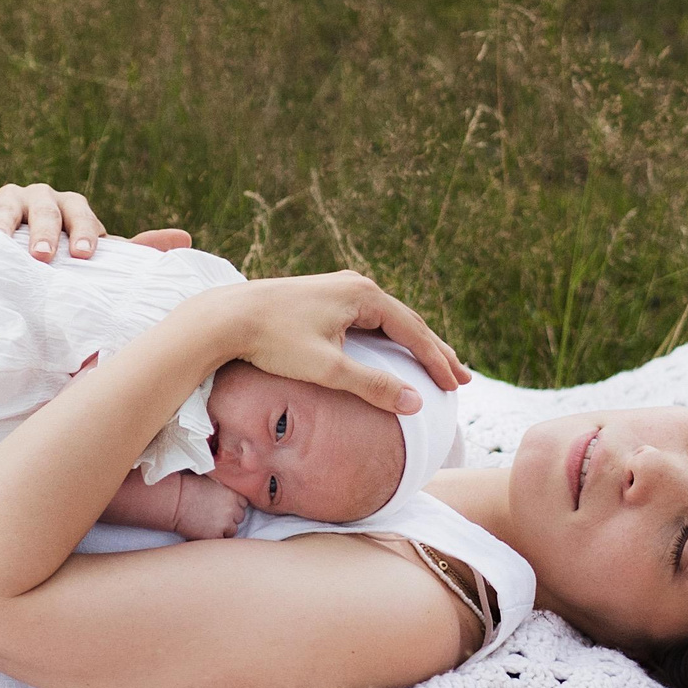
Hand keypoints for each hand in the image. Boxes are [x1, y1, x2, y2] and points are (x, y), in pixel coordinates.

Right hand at [0, 183, 188, 259]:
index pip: (82, 213)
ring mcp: (11, 200)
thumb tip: (186, 239)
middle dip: (44, 230)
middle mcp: (43, 198)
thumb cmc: (67, 254)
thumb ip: (136, 251)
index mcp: (72, 207)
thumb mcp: (98, 254)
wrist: (25, 247)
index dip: (84, 231)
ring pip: (8, 202)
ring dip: (4, 221)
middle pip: (45, 207)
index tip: (84, 256)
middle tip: (42, 256)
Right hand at [168, 474, 249, 539]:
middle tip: (217, 516)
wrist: (174, 501)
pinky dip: (215, 537)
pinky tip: (206, 531)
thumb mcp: (211, 481)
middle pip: (240, 517)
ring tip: (211, 525)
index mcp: (232, 495)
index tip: (225, 507)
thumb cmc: (187, 487)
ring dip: (224, 529)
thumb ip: (223, 488)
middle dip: (230, 517)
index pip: (243, 503)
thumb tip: (226, 492)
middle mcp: (231, 510)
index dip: (234, 505)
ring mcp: (224, 524)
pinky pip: (221, 540)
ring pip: (232, 530)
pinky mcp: (214, 536)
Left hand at [208, 272, 468, 413]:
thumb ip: (373, 386)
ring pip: (387, 320)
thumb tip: (416, 402)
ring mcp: (338, 289)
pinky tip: (390, 351)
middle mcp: (355, 285)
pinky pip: (367, 320)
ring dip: (411, 344)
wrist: (226, 317)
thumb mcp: (328, 369)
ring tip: (434, 365)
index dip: (437, 361)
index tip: (456, 386)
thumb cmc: (274, 341)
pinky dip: (387, 338)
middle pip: (406, 322)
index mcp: (363, 295)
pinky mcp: (322, 298)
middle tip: (461, 377)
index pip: (413, 332)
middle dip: (433, 351)